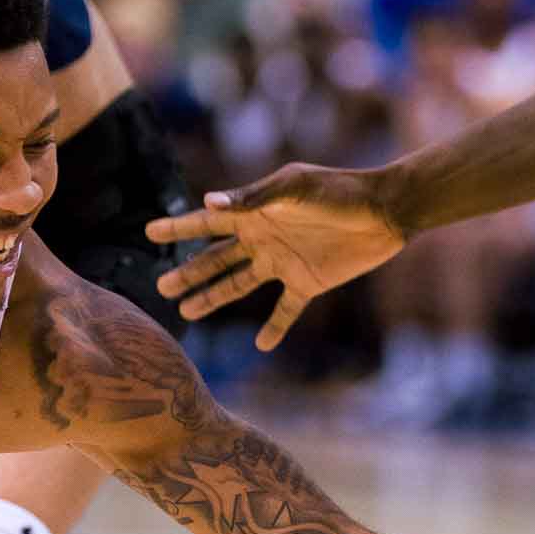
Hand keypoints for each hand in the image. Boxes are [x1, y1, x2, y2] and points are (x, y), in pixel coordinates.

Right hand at [146, 165, 405, 349]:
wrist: (384, 211)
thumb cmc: (338, 191)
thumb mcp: (293, 188)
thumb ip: (252, 198)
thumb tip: (207, 204)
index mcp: (255, 213)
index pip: (209, 223)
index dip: (179, 228)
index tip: (150, 232)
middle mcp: (263, 239)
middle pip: (216, 261)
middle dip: (189, 273)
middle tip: (162, 287)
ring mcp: (283, 263)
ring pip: (238, 285)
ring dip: (213, 298)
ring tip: (187, 312)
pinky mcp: (308, 284)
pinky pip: (286, 310)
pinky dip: (275, 328)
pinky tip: (261, 344)